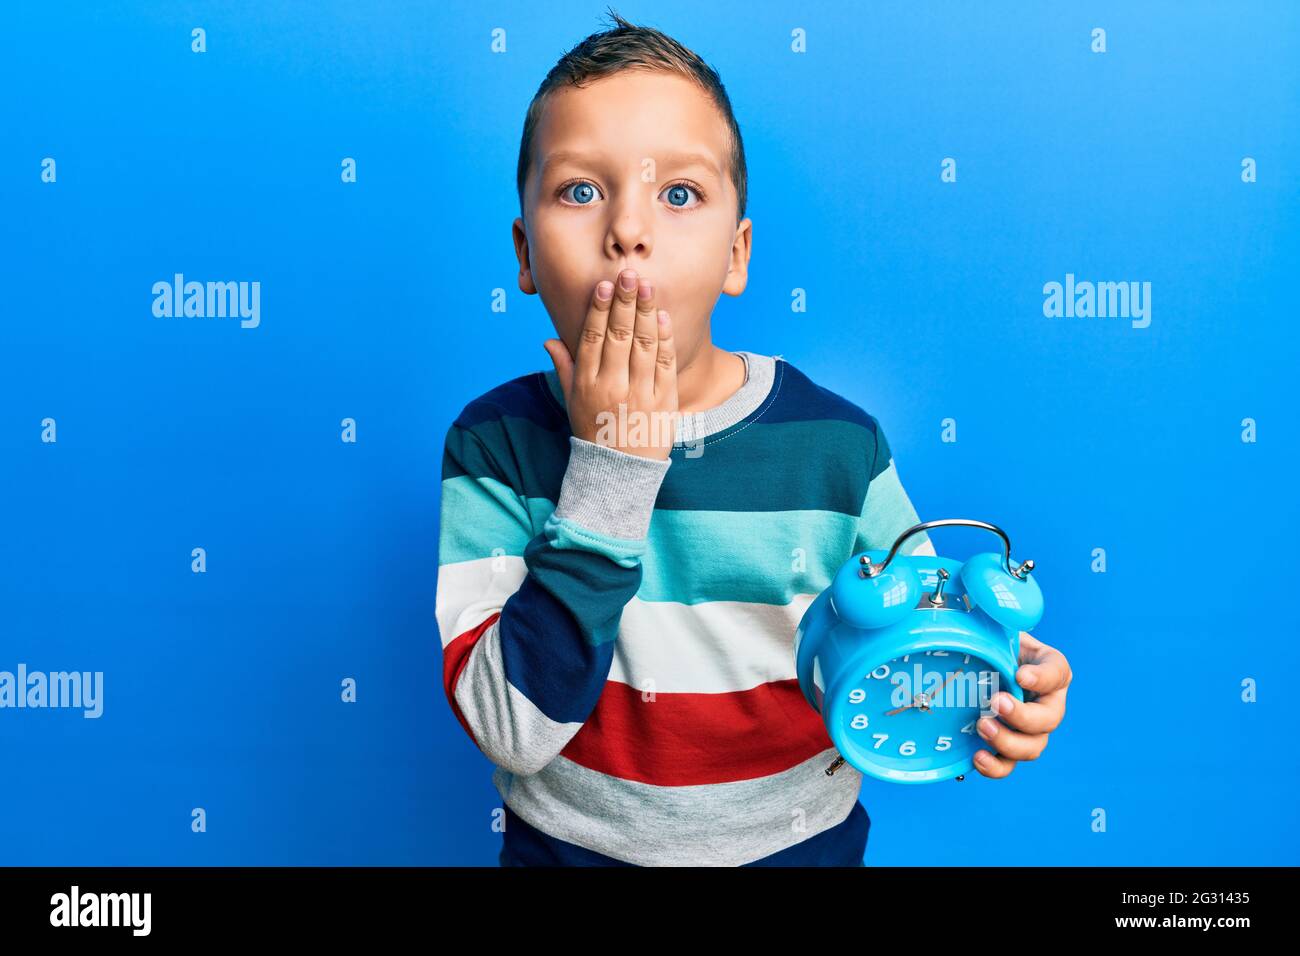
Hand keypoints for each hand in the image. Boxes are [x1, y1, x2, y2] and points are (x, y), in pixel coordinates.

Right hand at [544, 268, 678, 460]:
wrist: (619, 471)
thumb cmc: (593, 431)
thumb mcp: (572, 401)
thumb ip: (564, 367)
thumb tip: (549, 339)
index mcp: (587, 384)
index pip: (593, 339)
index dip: (600, 310)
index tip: (605, 285)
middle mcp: (612, 387)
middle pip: (619, 336)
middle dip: (625, 302)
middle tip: (630, 275)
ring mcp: (639, 395)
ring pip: (643, 346)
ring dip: (646, 313)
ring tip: (648, 287)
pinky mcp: (663, 402)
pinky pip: (665, 365)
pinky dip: (665, 340)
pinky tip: (663, 318)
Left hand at [972, 631, 1071, 777]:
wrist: (977, 667)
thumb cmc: (992, 645)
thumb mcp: (997, 628)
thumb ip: (995, 618)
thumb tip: (978, 597)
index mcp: (1049, 669)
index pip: (1057, 672)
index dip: (1042, 677)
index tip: (1020, 674)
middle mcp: (1047, 702)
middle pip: (1049, 719)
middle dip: (1023, 716)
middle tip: (996, 702)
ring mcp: (1029, 729)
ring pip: (1033, 747)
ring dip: (1009, 742)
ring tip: (982, 726)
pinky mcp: (1007, 747)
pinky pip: (1009, 765)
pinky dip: (995, 767)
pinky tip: (977, 757)